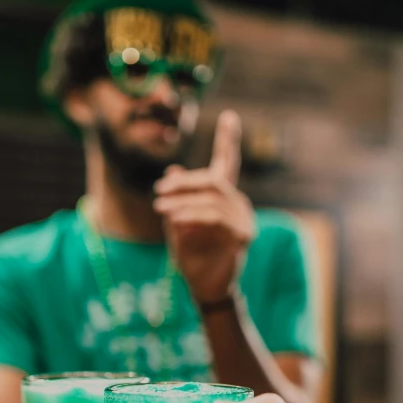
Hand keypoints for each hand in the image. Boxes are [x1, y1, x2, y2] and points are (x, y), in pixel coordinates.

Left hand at [153, 109, 254, 303]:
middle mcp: (238, 204)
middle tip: (159, 191)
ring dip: (182, 202)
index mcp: (223, 197)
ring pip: (212, 199)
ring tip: (160, 209)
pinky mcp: (241, 236)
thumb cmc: (192, 255)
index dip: (228, 140)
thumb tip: (172, 170)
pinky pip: (215, 219)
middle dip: (184, 183)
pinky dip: (193, 217)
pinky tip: (175, 220)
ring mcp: (243, 220)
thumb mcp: (178, 222)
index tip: (229, 116)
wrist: (204, 286)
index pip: (227, 163)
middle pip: (213, 180)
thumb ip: (177, 198)